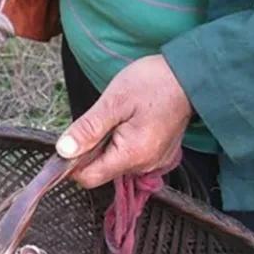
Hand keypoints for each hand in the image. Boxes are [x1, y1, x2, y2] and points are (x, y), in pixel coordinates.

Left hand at [56, 55, 192, 187]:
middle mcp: (144, 166)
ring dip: (109, 145)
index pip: (89, 178)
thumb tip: (64, 150)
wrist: (189, 75)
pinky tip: (131, 124)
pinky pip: (130, 158)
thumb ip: (88, 128)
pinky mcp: (158, 157)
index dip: (73, 163)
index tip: (74, 140)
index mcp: (132, 155)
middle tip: (104, 120)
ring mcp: (154, 163)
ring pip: (115, 164)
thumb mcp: (114, 101)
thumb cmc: (154, 83)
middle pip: (101, 171)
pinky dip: (123, 144)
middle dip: (93, 150)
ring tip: (121, 118)